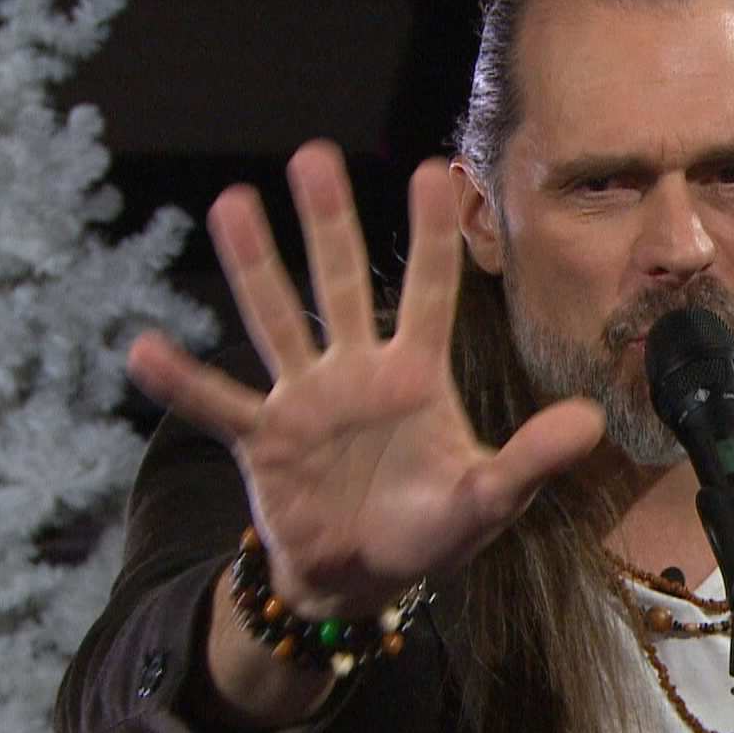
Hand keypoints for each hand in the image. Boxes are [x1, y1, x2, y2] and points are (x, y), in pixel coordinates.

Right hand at [128, 140, 604, 617]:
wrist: (362, 578)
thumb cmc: (430, 530)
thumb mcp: (489, 499)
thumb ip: (532, 460)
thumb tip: (592, 424)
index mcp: (417, 377)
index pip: (431, 292)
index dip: (431, 235)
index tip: (434, 169)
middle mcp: (357, 372)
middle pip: (343, 285)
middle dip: (330, 223)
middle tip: (315, 154)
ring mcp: (305, 400)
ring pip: (277, 320)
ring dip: (255, 266)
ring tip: (231, 202)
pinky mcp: (263, 439)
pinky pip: (218, 404)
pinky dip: (181, 383)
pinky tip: (141, 349)